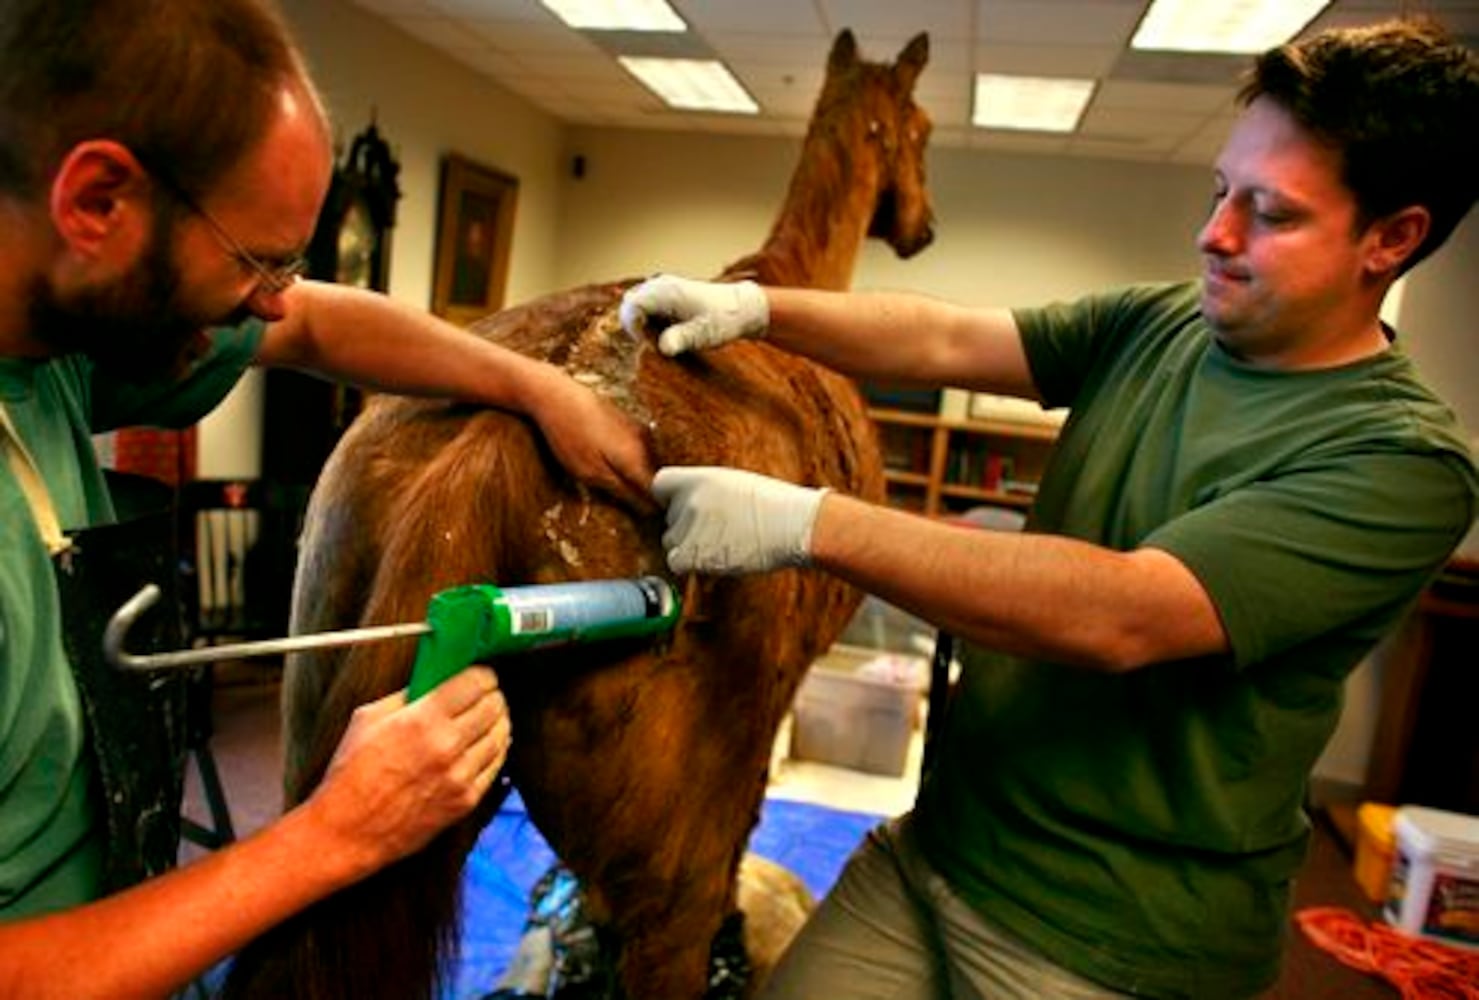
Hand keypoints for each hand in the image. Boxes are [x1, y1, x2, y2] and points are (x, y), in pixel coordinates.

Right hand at [304, 666, 509, 872]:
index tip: (482, 675)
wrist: (347, 831)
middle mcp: (447, 746)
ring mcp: (460, 776)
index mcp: (422, 719)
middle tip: (488, 693)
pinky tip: (487, 744)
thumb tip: (436, 677)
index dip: (483, 675)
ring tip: (491, 716)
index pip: (475, 683)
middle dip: (493, 695)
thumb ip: (407, 694)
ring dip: (499, 721)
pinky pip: (496, 766)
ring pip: (500, 736)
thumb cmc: (351, 773)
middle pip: (493, 707)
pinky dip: (496, 750)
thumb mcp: (368, 718)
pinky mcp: (466, 801)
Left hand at [531, 370, 656, 511]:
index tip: (648, 522)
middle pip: (657, 478)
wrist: (556, 395)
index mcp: (638, 460)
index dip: (655, 510)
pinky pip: (640, 450)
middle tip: (632, 508)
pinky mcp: (629, 422)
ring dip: (641, 478)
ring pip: (649, 463)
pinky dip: (634, 462)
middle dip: (650, 495)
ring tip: (621, 487)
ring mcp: (638, 430)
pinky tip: (616, 465)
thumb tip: (649, 511)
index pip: (659, 493)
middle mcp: (645, 444)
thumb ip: (623, 491)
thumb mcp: (590, 473)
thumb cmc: (569, 436)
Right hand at [619, 275, 768, 355]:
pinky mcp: (667, 295)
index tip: (650, 345)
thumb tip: (663, 348)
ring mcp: (663, 288)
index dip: (634, 329)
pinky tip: (669, 333)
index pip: (631, 307)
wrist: (741, 308)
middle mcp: (661, 285)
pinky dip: (651, 322)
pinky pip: (647, 307)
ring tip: (665, 339)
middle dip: (636, 327)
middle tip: (656, 345)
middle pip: (629, 305)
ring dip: (643, 325)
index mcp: (666, 292)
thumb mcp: (703, 334)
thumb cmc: (723, 320)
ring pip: (636, 306)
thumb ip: (682, 339)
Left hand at [652, 466, 827, 574]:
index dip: (670, 498)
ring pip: (671, 542)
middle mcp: (690, 500)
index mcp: (699, 478)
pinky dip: (691, 564)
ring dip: (689, 546)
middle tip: (719, 529)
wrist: (794, 526)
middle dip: (686, 526)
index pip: (660, 485)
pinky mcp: (696, 554)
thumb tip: (681, 504)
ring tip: (723, 542)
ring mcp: (691, 528)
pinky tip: (716, 557)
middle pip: (668, 518)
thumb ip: (703, 492)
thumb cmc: (772, 506)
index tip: (685, 506)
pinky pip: (676, 562)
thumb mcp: (733, 484)